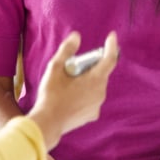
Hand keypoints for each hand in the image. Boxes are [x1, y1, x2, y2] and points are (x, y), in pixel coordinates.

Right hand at [28, 30, 118, 150]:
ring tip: (69, 81)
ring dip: (87, 79)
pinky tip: (71, 95)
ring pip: (96, 85)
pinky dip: (85, 92)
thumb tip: (76, 36)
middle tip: (74, 64)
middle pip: (101, 72)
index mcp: (95, 80)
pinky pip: (92, 98)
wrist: (48, 123)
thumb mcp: (55, 68)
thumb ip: (67, 50)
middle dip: (91, 64)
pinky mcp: (92, 115)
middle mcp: (100, 93)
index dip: (111, 46)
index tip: (112, 36)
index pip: (110, 59)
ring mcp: (97, 105)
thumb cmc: (51, 95)